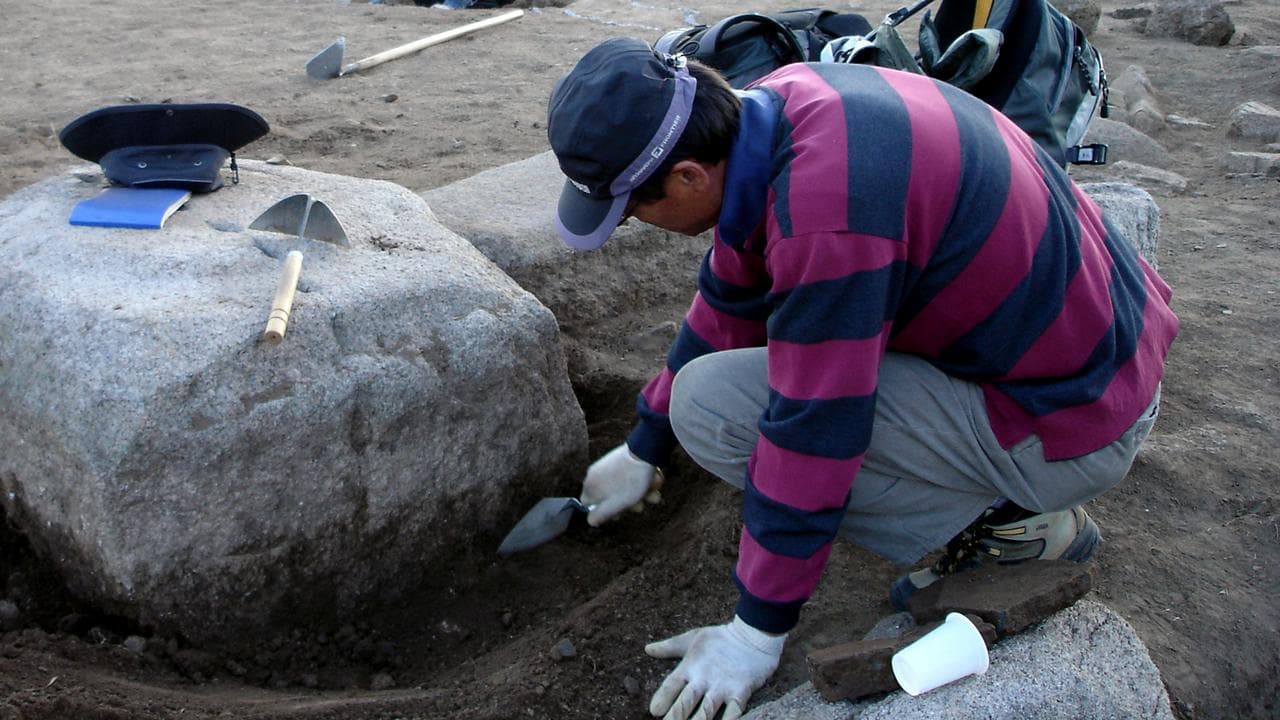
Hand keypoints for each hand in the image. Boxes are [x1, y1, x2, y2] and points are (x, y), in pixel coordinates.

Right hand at [580, 443, 660, 526]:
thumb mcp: (613, 506)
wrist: (645, 451)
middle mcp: (595, 474)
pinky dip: (641, 480)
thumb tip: (591, 521)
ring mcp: (608, 465)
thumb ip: (599, 516)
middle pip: (610, 497)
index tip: (618, 513)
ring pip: (624, 487)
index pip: (589, 504)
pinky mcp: (621, 459)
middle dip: (628, 503)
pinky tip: (653, 482)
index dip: (604, 512)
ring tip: (652, 493)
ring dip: (640, 494)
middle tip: (640, 504)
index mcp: (589, 485)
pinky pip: (630, 475)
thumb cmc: (629, 482)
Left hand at [646, 616, 785, 719]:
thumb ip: (670, 647)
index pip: (671, 685)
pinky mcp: (741, 692)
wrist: (753, 635)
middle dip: (676, 717)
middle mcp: (704, 678)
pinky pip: (733, 713)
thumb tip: (648, 649)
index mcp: (690, 666)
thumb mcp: (693, 638)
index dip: (663, 698)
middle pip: (685, 702)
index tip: (654, 711)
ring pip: (706, 711)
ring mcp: (722, 687)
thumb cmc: (721, 637)